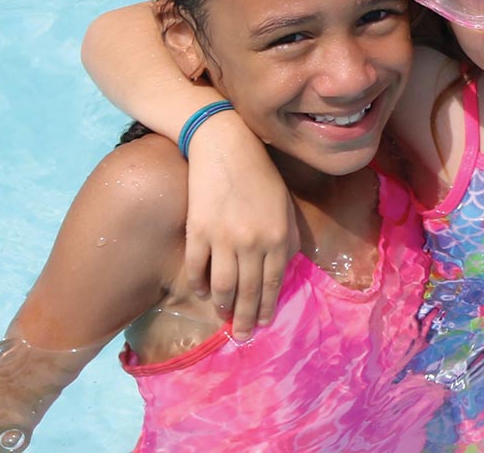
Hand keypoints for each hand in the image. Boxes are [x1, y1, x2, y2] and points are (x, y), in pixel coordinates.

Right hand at [183, 113, 296, 339]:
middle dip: (246, 317)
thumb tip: (282, 269)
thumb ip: (287, 238)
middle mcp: (252, 242)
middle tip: (243, 336)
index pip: (273, 283)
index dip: (268, 306)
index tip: (264, 323)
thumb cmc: (261, 176)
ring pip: (222, 285)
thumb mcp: (284, 206)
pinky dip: (198, 284)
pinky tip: (202, 293)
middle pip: (249, 290)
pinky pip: (197, 267)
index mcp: (278, 237)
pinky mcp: (198, 231)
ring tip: (224, 316)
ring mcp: (223, 238)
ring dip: (223, 305)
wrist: (226, 148)